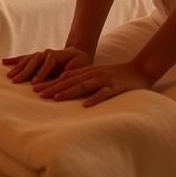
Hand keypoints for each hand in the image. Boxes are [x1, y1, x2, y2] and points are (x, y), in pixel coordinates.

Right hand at [2, 46, 90, 83]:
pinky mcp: (36, 58)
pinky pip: (23, 58)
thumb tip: (66, 72)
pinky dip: (14, 60)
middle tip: (16, 81)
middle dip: (25, 71)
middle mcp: (46, 53)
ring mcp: (40, 55)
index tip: (35, 83)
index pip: (48, 62)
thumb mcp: (81, 64)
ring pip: (27, 60)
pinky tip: (3, 62)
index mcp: (58, 55)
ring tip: (10, 77)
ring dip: (18, 68)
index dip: (42, 72)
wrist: (77, 54)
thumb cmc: (80, 62)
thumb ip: (73, 68)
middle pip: (34, 60)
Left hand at [32, 60, 152, 106]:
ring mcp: (104, 80)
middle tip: (38, 94)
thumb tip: (64, 84)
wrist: (140, 71)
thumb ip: (82, 78)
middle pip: (70, 80)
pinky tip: (85, 105)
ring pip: (83, 85)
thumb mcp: (96, 75)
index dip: (50, 82)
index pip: (64, 77)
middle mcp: (93, 74)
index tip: (35, 89)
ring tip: (55, 98)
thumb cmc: (116, 76)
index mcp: (87, 71)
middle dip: (53, 86)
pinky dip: (94, 99)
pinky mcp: (116, 87)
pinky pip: (104, 94)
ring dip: (68, 91)